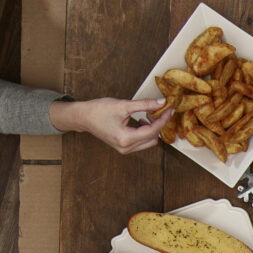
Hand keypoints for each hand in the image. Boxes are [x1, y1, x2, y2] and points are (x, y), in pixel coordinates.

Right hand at [49, 97, 171, 153]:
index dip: (163, 120)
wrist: (84, 117)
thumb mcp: (124, 105)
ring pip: (148, 142)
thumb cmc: (99, 110)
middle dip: (158, 124)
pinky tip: (141, 120)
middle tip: (156, 110)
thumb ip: (144, 104)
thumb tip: (161, 103)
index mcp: (126, 138)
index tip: (169, 110)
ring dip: (152, 128)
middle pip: (153, 139)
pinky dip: (145, 132)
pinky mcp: (124, 148)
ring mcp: (125, 150)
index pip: (152, 131)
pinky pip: (141, 142)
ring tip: (146, 114)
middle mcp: (126, 148)